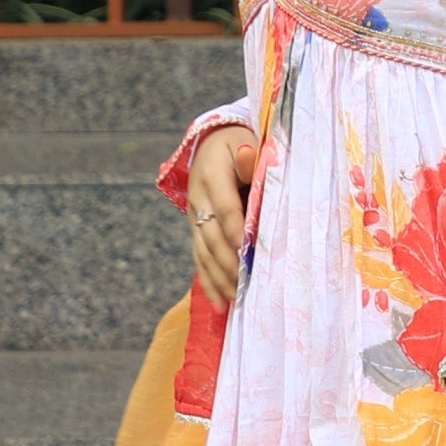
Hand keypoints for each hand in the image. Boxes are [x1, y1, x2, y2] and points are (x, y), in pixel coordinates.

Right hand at [185, 125, 258, 307]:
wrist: (211, 142)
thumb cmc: (238, 145)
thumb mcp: (246, 142)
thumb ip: (251, 159)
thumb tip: (250, 158)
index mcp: (212, 174)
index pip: (226, 207)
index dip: (236, 230)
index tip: (249, 252)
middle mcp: (198, 198)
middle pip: (212, 236)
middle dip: (228, 262)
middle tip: (248, 284)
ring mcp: (194, 216)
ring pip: (203, 252)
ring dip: (219, 278)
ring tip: (236, 299)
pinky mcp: (195, 229)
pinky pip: (199, 258)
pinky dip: (209, 282)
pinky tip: (220, 304)